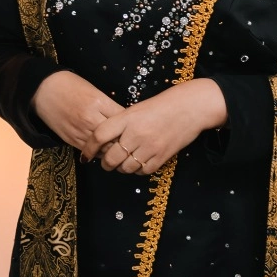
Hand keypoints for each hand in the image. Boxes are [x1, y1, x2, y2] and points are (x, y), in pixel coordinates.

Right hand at [32, 69, 124, 150]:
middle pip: (116, 138)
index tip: (134, 126)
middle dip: (124, 141)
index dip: (131, 125)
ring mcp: (80, 131)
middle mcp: (90, 119)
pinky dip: (99, 152)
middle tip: (129, 141)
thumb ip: (109, 106)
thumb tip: (124, 120)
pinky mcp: (71, 140)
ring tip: (118, 148)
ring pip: (104, 149)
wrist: (42, 89)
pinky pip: (91, 152)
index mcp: (99, 102)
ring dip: (113, 150)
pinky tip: (103, 149)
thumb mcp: (94, 90)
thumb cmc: (70, 85)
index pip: (123, 119)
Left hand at [85, 79, 227, 174]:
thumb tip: (104, 141)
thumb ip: (120, 123)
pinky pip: (142, 171)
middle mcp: (136, 133)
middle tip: (105, 163)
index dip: (89, 148)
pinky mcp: (162, 156)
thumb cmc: (161, 106)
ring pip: (126, 167)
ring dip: (121, 168)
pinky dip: (137, 170)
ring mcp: (149, 146)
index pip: (99, 135)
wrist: (190, 107)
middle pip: (111, 157)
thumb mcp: (136, 109)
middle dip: (105, 164)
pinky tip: (137, 163)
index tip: (85, 155)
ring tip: (122, 163)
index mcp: (127, 118)